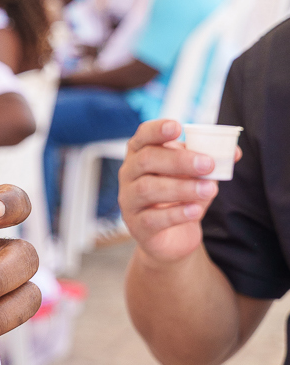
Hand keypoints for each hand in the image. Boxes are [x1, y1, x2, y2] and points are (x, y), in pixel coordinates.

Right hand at [119, 118, 228, 265]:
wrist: (173, 237)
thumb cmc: (181, 198)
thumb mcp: (197, 177)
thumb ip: (211, 163)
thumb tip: (234, 152)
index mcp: (141, 155)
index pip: (142, 136)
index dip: (157, 130)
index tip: (177, 127)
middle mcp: (129, 175)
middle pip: (146, 160)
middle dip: (179, 160)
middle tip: (208, 164)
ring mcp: (129, 200)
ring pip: (148, 188)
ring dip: (182, 188)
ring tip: (210, 190)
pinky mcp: (137, 226)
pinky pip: (152, 218)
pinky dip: (176, 213)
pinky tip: (195, 210)